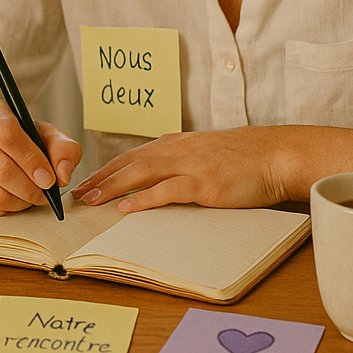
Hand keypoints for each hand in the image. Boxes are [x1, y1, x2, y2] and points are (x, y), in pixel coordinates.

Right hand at [0, 97, 81, 214]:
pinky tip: (13, 197)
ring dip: (20, 201)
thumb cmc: (24, 140)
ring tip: (30, 195)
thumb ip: (65, 150)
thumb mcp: (49, 136)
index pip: (7, 135)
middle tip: (44, 193)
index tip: (49, 178)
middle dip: (30, 188)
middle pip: (1, 169)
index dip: (31, 161)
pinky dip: (5, 209)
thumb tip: (62, 175)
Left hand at [71, 128, 287, 212]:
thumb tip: (156, 180)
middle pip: (128, 163)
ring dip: (111, 188)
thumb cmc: (243, 158)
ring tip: (91, 201)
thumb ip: (179, 162)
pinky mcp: (205, 183)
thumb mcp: (204, 154)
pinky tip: (126, 208)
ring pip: (141, 173)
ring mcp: (190, 165)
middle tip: (76, 195)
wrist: (275, 155)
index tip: (84, 183)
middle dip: (99, 179)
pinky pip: (168, 190)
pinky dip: (144, 199)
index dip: (105, 170)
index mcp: (175, 144)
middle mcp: (177, 150)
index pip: (131, 156)